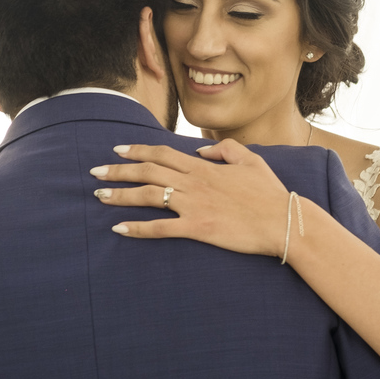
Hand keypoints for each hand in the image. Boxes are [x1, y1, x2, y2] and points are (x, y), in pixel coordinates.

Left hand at [90, 139, 290, 257]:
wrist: (284, 221)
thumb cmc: (270, 193)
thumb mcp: (251, 160)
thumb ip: (224, 149)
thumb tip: (201, 151)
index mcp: (204, 166)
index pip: (162, 153)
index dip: (137, 150)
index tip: (118, 150)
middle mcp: (194, 182)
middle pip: (147, 171)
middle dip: (118, 171)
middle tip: (95, 172)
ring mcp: (194, 205)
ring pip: (148, 195)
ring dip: (120, 195)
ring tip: (100, 196)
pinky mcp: (198, 227)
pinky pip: (161, 228)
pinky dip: (138, 228)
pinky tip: (119, 229)